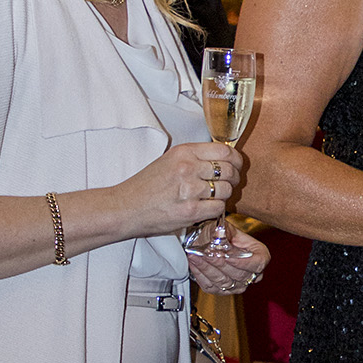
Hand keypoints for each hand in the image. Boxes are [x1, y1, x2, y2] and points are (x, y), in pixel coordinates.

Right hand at [118, 141, 240, 239]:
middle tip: (229, 184)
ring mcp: (190, 190)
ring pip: (227, 190)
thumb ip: (194, 158)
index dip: (236, 160)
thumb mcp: (169, 161)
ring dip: (225, 195)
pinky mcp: (191, 210)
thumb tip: (223, 159)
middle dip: (234, 178)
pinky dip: (216, 209)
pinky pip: (219, 208)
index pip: (224, 151)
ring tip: (213, 197)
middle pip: (229, 170)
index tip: (236, 165)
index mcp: (183, 152)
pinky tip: (206, 208)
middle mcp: (188, 167)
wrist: (126, 208)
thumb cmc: (146, 186)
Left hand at [188, 225, 269, 294]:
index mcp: (260, 255)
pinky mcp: (222, 290)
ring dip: (207, 268)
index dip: (243, 262)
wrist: (208, 240)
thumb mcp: (223, 228)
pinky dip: (200, 274)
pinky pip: (211, 286)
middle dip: (220, 264)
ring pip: (224, 282)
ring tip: (196, 256)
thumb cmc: (220, 233)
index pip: (258, 264)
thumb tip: (218, 234)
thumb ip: (222, 231)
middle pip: (239, 275)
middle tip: (207, 254)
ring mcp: (238, 285)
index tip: (228, 256)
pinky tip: (194, 263)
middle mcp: (252, 273)